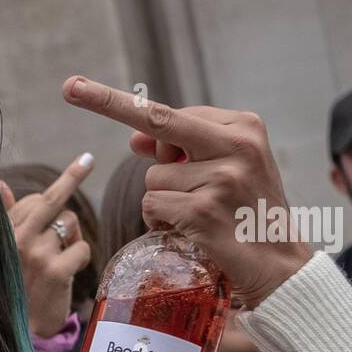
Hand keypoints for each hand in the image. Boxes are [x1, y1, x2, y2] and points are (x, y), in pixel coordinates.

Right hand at [0, 152, 93, 337]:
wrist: (17, 331)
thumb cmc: (10, 287)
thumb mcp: (1, 252)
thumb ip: (4, 216)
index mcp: (2, 232)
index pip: (36, 198)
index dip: (61, 189)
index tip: (86, 160)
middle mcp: (16, 239)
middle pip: (55, 202)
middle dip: (70, 203)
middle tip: (82, 184)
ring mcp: (36, 254)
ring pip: (71, 225)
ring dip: (73, 239)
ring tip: (61, 259)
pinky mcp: (55, 272)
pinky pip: (82, 249)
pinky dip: (81, 259)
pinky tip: (69, 273)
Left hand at [62, 76, 313, 306]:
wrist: (280, 264)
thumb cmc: (248, 214)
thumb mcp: (226, 171)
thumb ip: (186, 151)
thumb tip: (136, 140)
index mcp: (243, 126)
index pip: (174, 113)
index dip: (132, 113)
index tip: (81, 87)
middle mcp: (235, 144)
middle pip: (158, 120)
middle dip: (107, 102)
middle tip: (70, 86)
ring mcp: (221, 176)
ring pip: (153, 177)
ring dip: (162, 200)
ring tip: (197, 215)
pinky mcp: (204, 208)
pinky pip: (153, 206)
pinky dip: (160, 221)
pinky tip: (189, 230)